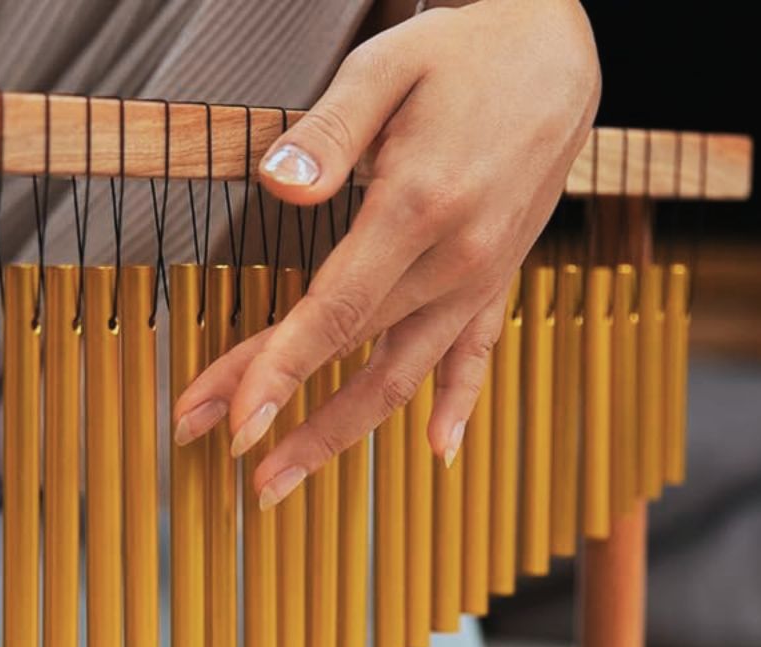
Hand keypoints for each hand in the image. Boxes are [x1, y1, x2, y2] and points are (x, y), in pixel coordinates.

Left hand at [171, 0, 599, 506]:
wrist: (556, 49)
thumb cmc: (460, 52)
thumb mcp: (384, 67)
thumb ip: (326, 132)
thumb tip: (278, 188)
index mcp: (420, 207)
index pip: (336, 311)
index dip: (280, 371)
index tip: (234, 421)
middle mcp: (459, 257)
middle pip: (352, 348)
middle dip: (276, 403)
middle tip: (204, 438)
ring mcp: (483, 274)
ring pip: (406, 374)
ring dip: (340, 434)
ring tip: (279, 483)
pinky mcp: (500, 277)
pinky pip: (476, 354)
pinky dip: (458, 404)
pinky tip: (438, 453)